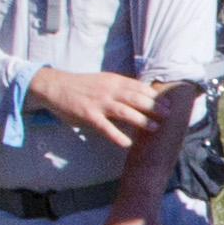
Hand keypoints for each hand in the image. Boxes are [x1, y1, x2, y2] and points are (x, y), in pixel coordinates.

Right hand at [25, 65, 159, 148]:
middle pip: (136, 98)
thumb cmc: (81, 86)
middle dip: (154, 106)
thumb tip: (139, 96)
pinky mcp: (88, 115)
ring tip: (154, 127)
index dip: (154, 95)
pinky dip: (117, 136)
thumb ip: (119, 88)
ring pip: (124, 111)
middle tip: (168, 115)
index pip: (138, 87)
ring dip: (141, 120)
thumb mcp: (102, 81)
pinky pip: (105, 127)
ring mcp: (98, 103)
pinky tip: (127, 143)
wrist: (55, 86)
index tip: (167, 103)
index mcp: (113, 81)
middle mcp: (108, 90)